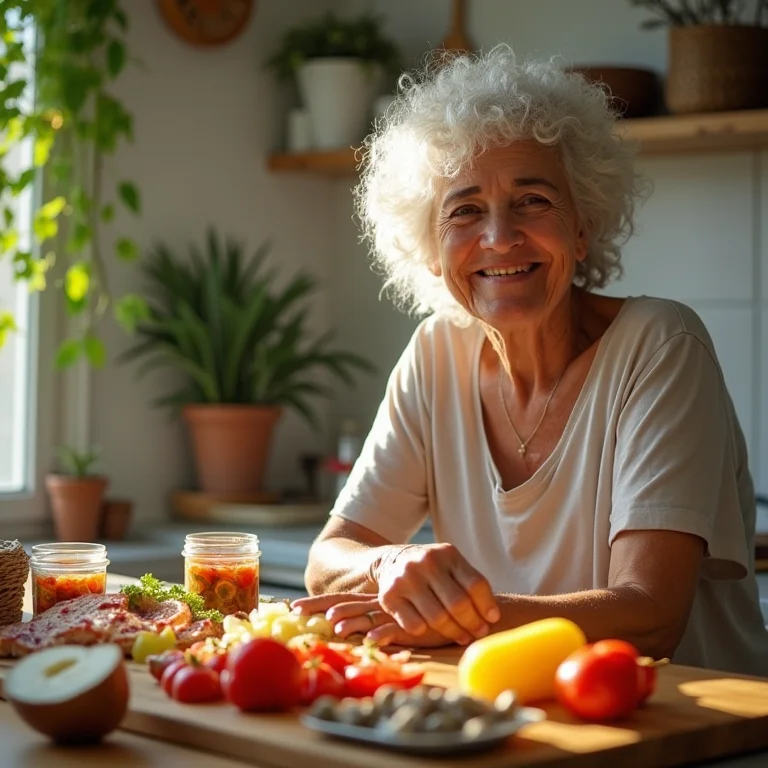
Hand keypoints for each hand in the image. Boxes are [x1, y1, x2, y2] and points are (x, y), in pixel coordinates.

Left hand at [291, 593, 454, 647]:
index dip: (319, 603)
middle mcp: (380, 604)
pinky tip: (371, 640)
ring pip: (368, 615)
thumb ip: (377, 621)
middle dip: (321, 608)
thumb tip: (354, 632)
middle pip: (346, 604)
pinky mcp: (413, 625)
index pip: (342, 600)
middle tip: (297, 612)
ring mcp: (395, 613)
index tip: (293, 606)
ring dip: (351, 621)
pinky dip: (382, 635)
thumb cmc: (423, 614)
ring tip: (334, 626)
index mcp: (373, 602)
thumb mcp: (395, 616)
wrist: (458, 606)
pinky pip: (395, 629)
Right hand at [374, 543, 498, 644]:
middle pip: (458, 604)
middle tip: (478, 632)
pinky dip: (427, 632)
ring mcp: (406, 579)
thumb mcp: (450, 565)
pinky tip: (432, 630)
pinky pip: (415, 626)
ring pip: (437, 618)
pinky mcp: (389, 596)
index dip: (487, 605)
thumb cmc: (431, 569)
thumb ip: (469, 583)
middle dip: (472, 623)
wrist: (391, 560)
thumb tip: (492, 617)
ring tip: (462, 636)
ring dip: (453, 632)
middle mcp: (426, 563)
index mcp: (447, 554)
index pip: (475, 584)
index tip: (493, 619)